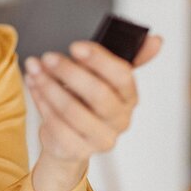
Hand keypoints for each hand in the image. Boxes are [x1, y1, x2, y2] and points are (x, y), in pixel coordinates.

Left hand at [26, 36, 162, 190]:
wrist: (68, 139)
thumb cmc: (87, 101)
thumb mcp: (105, 77)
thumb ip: (127, 58)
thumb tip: (156, 40)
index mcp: (129, 97)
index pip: (122, 76)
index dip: (99, 59)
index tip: (75, 46)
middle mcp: (120, 119)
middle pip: (97, 94)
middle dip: (69, 72)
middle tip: (48, 57)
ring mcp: (100, 138)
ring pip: (72, 110)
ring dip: (49, 86)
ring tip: (34, 69)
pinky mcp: (78, 150)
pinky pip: (56, 125)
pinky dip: (41, 102)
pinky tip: (34, 86)